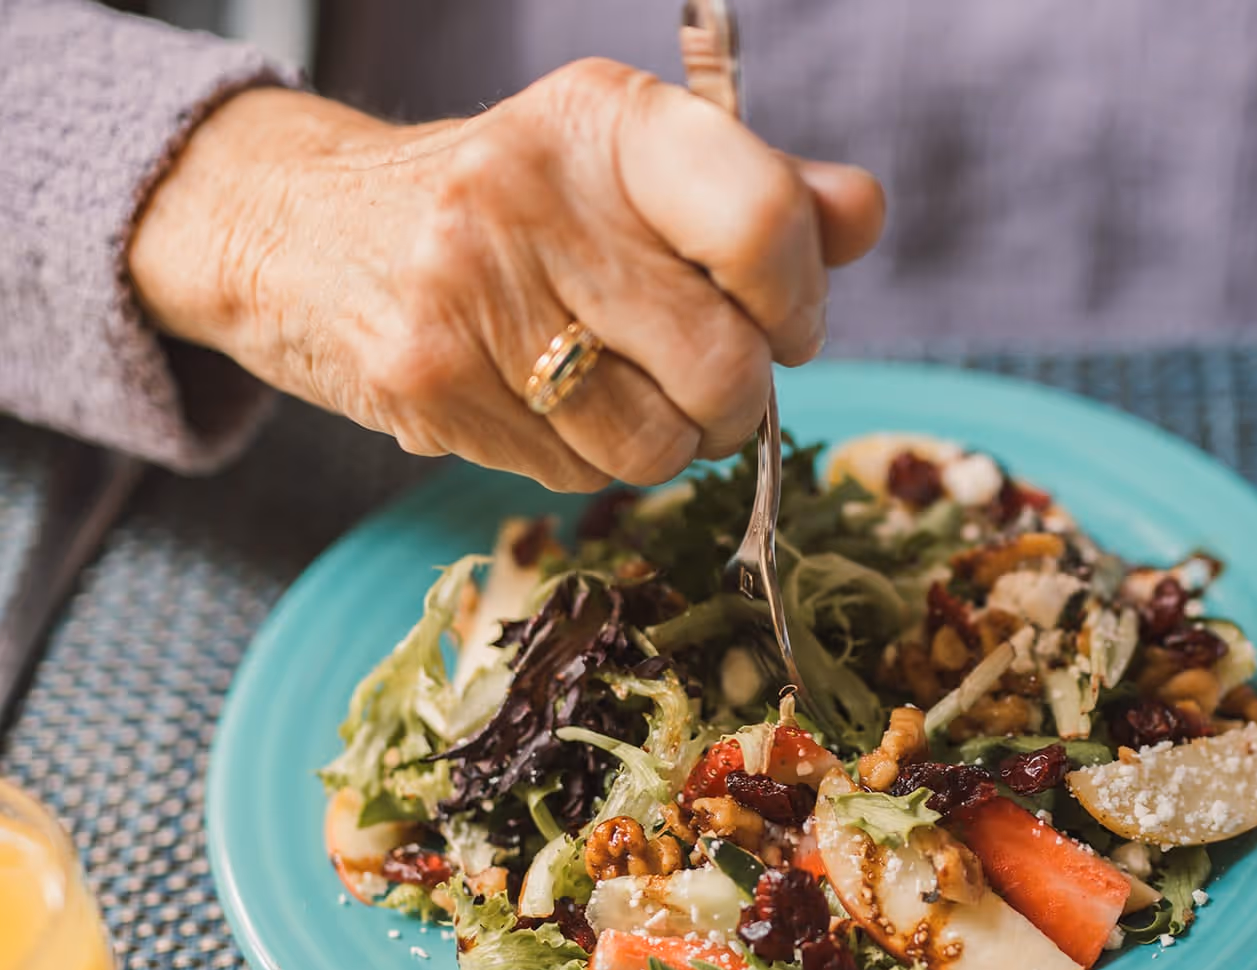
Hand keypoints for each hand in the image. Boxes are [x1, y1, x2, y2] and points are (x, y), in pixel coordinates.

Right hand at [128, 60, 884, 489]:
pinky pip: (577, 475)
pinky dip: (588, 460)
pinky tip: (544, 404)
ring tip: (624, 391)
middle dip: (738, 399)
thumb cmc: (504, 207)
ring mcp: (470, 290)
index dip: (800, 301)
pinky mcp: (428, 381)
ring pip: (656, 443)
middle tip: (711, 382)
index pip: (763, 223)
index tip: (786, 322)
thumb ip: (753, 193)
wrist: (303, 229)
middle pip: (725, 363)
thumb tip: (864, 215)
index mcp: (607, 119)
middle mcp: (534, 192)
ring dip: (668, 442)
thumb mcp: (624, 168)